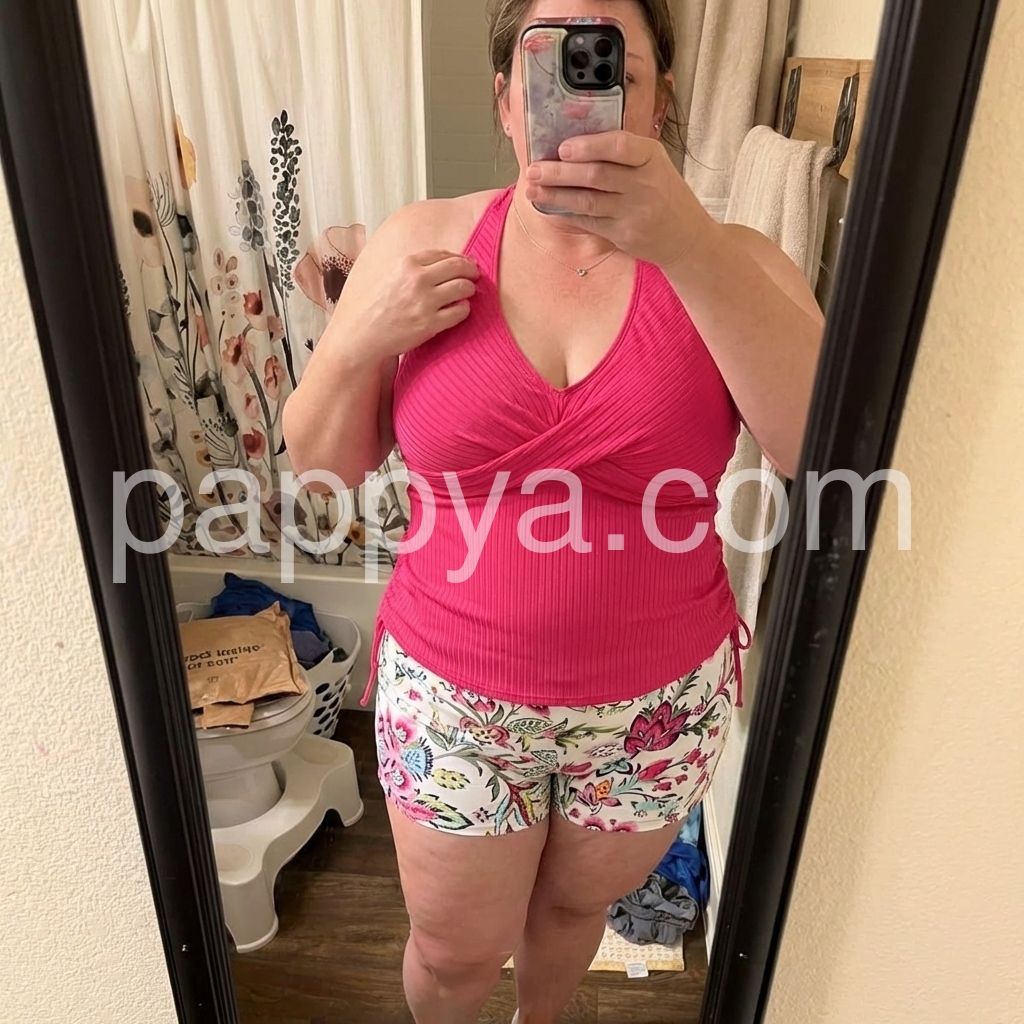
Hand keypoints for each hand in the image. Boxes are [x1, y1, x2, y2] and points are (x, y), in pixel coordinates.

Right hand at [335, 249, 478, 363]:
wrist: (363, 335)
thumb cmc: (376, 306)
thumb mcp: (390, 276)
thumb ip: (413, 267)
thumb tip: (442, 261)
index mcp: (407, 264)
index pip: (444, 254)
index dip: (459, 259)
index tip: (466, 264)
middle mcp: (417, 279)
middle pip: (458, 267)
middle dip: (471, 270)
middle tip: (475, 276)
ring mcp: (424, 302)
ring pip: (463, 288)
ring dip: (470, 290)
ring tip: (467, 294)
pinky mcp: (430, 324)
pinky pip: (460, 312)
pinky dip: (464, 310)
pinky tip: (460, 310)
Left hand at [523, 131, 711, 268]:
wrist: (687, 236)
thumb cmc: (664, 193)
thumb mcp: (654, 164)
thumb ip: (622, 154)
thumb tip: (572, 145)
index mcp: (651, 157)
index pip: (619, 145)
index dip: (588, 146)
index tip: (562, 148)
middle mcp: (645, 184)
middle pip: (596, 175)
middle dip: (559, 173)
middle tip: (534, 169)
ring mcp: (635, 212)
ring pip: (588, 201)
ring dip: (556, 195)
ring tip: (532, 189)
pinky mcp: (625, 235)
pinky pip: (590, 222)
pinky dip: (567, 213)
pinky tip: (550, 206)